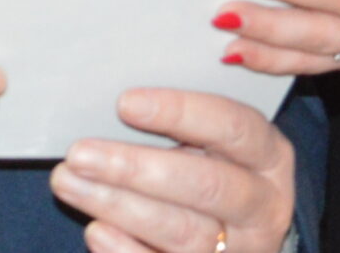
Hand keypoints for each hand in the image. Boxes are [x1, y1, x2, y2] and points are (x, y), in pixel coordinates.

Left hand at [51, 89, 293, 252]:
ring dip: (119, 206)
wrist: (242, 237)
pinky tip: (95, 229)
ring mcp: (239, 251)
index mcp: (270, 157)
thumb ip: (187, 128)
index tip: (125, 103)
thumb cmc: (222, 173)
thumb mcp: (221, 146)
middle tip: (80, 153)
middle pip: (204, 185)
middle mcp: (262, 206)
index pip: (232, 126)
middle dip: (135, 168)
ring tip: (69, 182)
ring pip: (181, 231)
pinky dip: (125, 250)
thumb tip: (120, 106)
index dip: (180, 112)